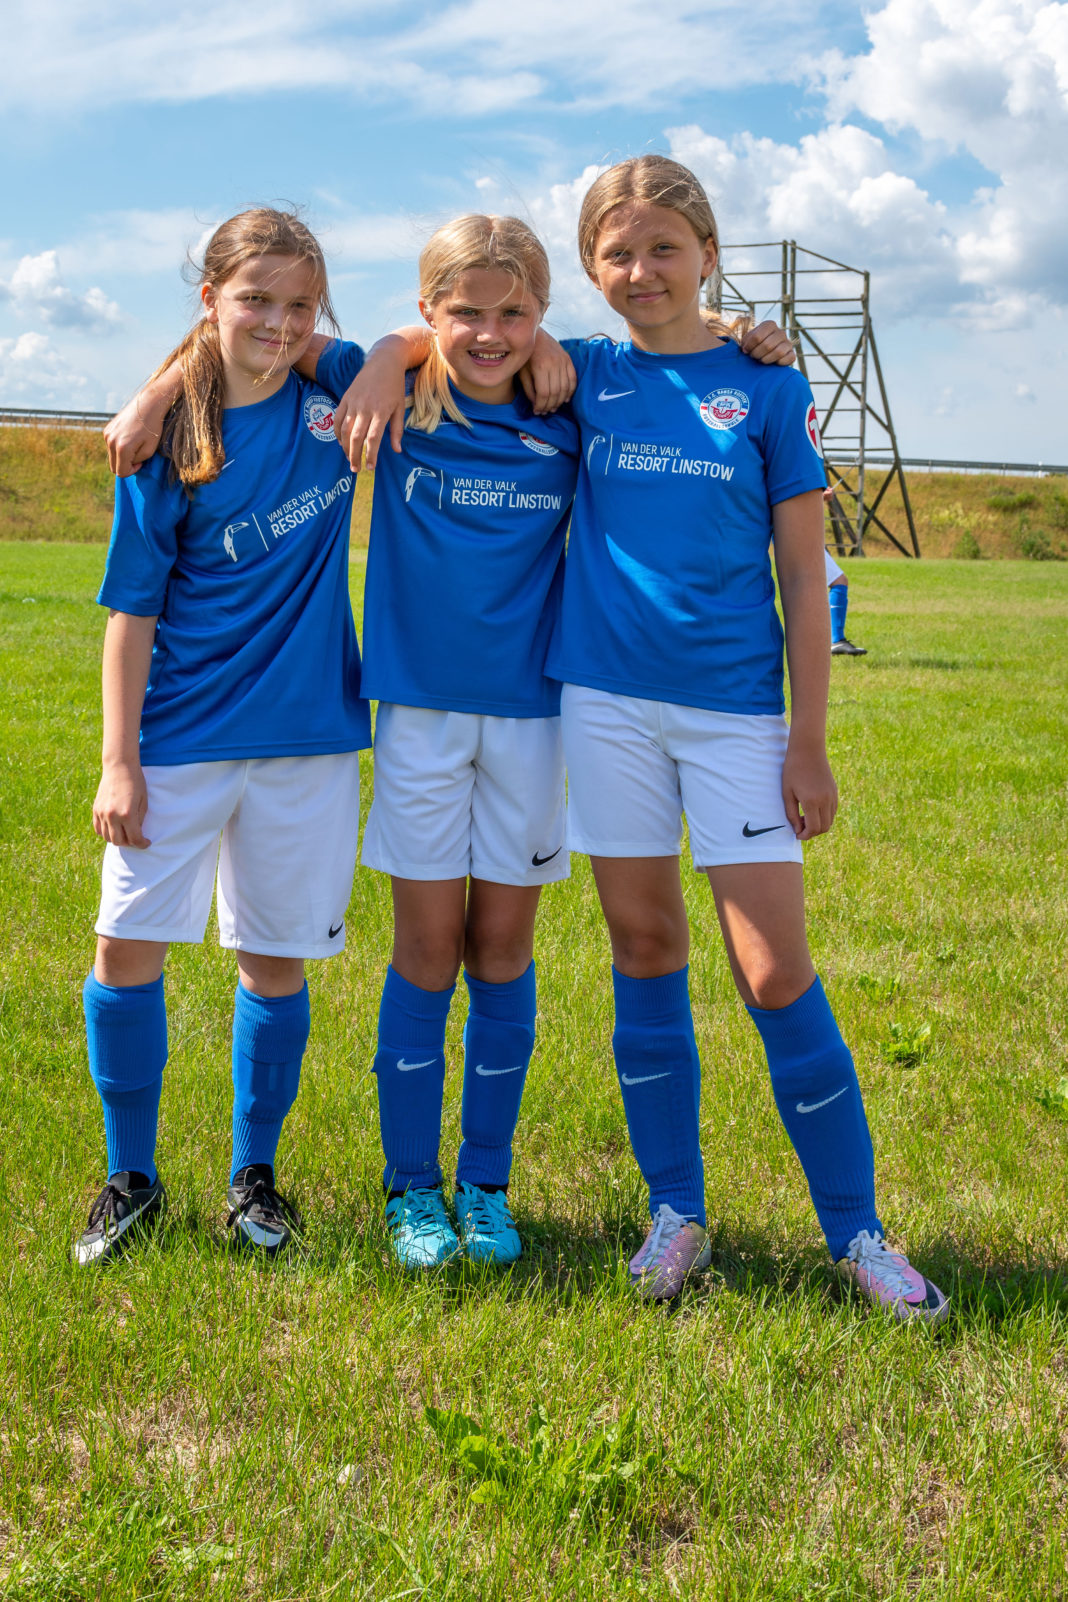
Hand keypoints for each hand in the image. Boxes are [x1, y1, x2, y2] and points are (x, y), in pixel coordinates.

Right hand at [93, 762, 150, 847]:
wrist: (120, 767)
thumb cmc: (136, 783)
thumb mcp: (143, 802)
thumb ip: (139, 821)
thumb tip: (136, 834)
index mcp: (127, 814)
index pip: (134, 839)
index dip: (142, 844)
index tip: (146, 842)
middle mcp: (113, 816)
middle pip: (119, 841)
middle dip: (129, 843)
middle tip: (136, 838)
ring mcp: (102, 813)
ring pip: (107, 837)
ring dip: (117, 839)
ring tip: (125, 833)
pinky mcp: (96, 809)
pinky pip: (98, 829)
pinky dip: (106, 832)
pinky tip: (114, 828)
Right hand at [104, 387, 170, 475]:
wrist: (148, 404)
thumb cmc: (153, 427)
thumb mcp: (150, 450)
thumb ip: (137, 461)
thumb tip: (129, 463)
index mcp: (122, 448)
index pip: (121, 472)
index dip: (132, 471)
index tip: (141, 463)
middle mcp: (110, 441)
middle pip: (113, 466)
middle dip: (125, 465)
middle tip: (138, 456)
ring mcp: (107, 434)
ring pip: (112, 456)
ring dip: (122, 456)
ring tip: (135, 445)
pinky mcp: (107, 429)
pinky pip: (111, 446)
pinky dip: (119, 447)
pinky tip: (130, 438)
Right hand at [333, 355, 406, 470]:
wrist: (383, 362)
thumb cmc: (394, 386)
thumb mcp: (400, 408)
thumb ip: (397, 430)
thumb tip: (397, 450)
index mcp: (381, 412)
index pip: (373, 439)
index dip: (370, 455)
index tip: (370, 468)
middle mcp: (365, 408)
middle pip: (356, 438)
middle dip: (355, 456)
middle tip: (356, 469)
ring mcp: (353, 403)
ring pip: (344, 430)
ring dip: (345, 447)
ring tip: (349, 458)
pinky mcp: (345, 398)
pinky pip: (337, 418)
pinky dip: (337, 432)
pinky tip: (340, 442)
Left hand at [518, 329, 575, 413]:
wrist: (534, 334)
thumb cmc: (525, 354)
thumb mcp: (522, 371)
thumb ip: (529, 389)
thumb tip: (536, 404)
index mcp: (540, 366)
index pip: (544, 393)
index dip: (541, 405)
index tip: (537, 411)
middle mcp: (554, 363)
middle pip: (555, 392)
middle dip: (550, 405)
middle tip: (545, 411)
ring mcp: (563, 360)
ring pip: (565, 388)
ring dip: (560, 401)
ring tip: (553, 407)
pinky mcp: (568, 359)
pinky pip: (573, 379)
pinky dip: (570, 391)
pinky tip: (565, 399)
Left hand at [741, 320, 795, 366]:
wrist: (763, 355)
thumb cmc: (753, 346)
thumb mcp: (747, 340)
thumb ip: (744, 341)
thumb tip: (743, 348)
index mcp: (769, 325)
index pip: (758, 336)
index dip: (749, 346)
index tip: (745, 351)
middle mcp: (781, 332)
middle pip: (768, 345)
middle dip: (757, 354)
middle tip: (753, 357)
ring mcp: (788, 343)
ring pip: (778, 352)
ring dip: (766, 359)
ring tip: (761, 360)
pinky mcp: (792, 354)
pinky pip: (789, 358)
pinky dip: (779, 363)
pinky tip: (772, 364)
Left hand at [782, 738, 836, 839]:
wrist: (808, 750)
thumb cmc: (793, 770)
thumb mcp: (787, 793)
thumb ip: (791, 814)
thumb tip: (798, 830)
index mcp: (812, 801)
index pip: (813, 828)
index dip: (805, 835)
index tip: (797, 834)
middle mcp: (825, 800)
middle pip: (824, 827)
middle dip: (812, 832)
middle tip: (800, 827)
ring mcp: (832, 796)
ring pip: (830, 820)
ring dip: (819, 825)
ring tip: (805, 818)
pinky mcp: (835, 791)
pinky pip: (833, 811)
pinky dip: (824, 816)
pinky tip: (813, 810)